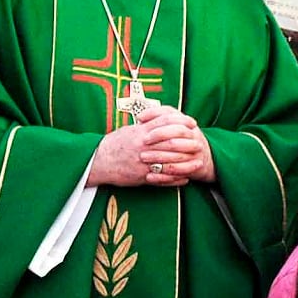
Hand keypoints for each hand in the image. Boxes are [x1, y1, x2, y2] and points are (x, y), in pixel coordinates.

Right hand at [85, 108, 212, 187]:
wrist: (98, 161)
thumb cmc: (114, 144)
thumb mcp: (130, 130)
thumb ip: (146, 125)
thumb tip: (160, 118)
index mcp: (141, 132)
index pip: (165, 123)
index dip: (181, 122)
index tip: (193, 123)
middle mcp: (143, 146)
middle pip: (170, 143)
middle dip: (188, 144)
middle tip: (200, 144)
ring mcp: (142, 162)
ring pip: (169, 162)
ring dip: (186, 164)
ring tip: (198, 164)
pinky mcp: (140, 176)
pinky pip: (161, 179)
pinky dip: (175, 180)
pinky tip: (185, 179)